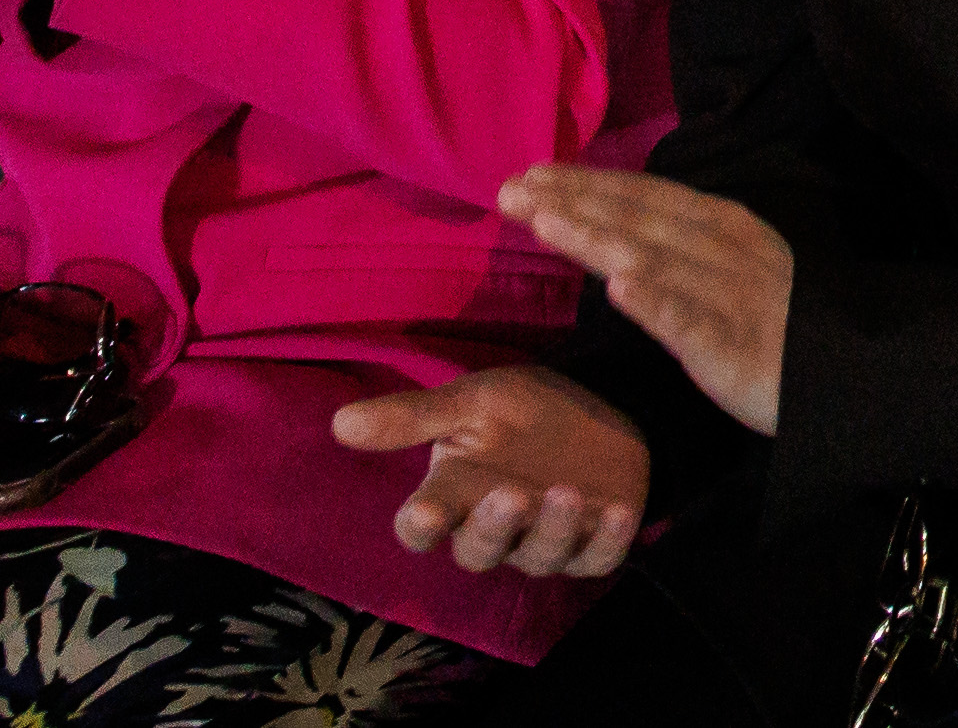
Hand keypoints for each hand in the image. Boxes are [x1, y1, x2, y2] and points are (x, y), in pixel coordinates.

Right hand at [331, 362, 648, 582]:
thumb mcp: (471, 401)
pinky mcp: (596, 544)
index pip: (422, 526)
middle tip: (508, 496)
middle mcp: (497, 528)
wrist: (598, 405)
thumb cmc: (521, 411)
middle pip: (480, 551)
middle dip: (493, 528)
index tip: (423, 513)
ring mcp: (546, 539)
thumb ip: (414, 417)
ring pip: (540, 557)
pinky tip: (617, 511)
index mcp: (456, 495)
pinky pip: (599, 556)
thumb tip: (340, 423)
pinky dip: (609, 538)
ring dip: (552, 529)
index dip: (421, 525)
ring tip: (565, 492)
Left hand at [505, 168, 794, 439]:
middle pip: (636, 219)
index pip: (642, 196)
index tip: (530, 174)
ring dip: (597, 237)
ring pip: (652, 259)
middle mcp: (720, 248)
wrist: (851, 371)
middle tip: (510, 189)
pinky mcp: (733, 344)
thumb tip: (614, 235)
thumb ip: (678, 248)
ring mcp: (726, 293)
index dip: (586, 183)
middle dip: (572, 200)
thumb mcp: (730, 269)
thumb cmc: (779, 323)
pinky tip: (620, 290)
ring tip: (545, 221)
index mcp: (720, 225)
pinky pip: (691, 321)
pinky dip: (656, 302)